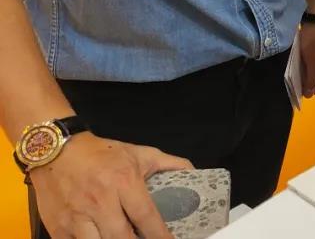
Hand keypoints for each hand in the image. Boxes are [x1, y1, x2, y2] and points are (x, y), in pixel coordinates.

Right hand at [30, 133, 192, 238]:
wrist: (55, 150)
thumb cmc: (101, 154)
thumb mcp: (139, 153)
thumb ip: (169, 164)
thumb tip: (193, 173)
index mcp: (123, 182)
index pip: (146, 217)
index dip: (160, 235)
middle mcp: (100, 201)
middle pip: (122, 238)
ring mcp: (77, 217)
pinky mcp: (59, 228)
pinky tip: (102, 238)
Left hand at [299, 23, 314, 97]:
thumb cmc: (314, 39)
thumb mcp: (312, 59)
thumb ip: (312, 77)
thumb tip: (310, 94)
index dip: (311, 90)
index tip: (298, 86)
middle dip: (308, 80)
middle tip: (296, 76)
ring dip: (306, 72)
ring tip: (296, 69)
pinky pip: (314, 62)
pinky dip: (307, 64)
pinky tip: (299, 60)